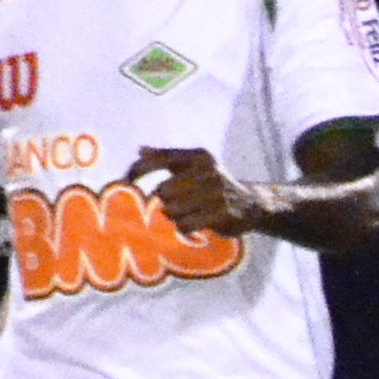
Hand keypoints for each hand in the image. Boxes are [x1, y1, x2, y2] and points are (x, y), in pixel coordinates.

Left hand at [123, 145, 256, 238]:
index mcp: (198, 156)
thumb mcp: (193, 166)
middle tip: (178, 204)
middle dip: (166, 201)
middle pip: (163, 191)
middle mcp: (207, 171)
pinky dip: (185, 227)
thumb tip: (140, 150)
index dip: (139, 169)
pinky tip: (194, 224)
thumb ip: (166, 157)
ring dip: (175, 216)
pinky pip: (185, 225)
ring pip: (172, 210)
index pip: (161, 159)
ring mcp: (216, 193)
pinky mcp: (221, 213)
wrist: (250, 203)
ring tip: (188, 214)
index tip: (127, 179)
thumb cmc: (214, 183)